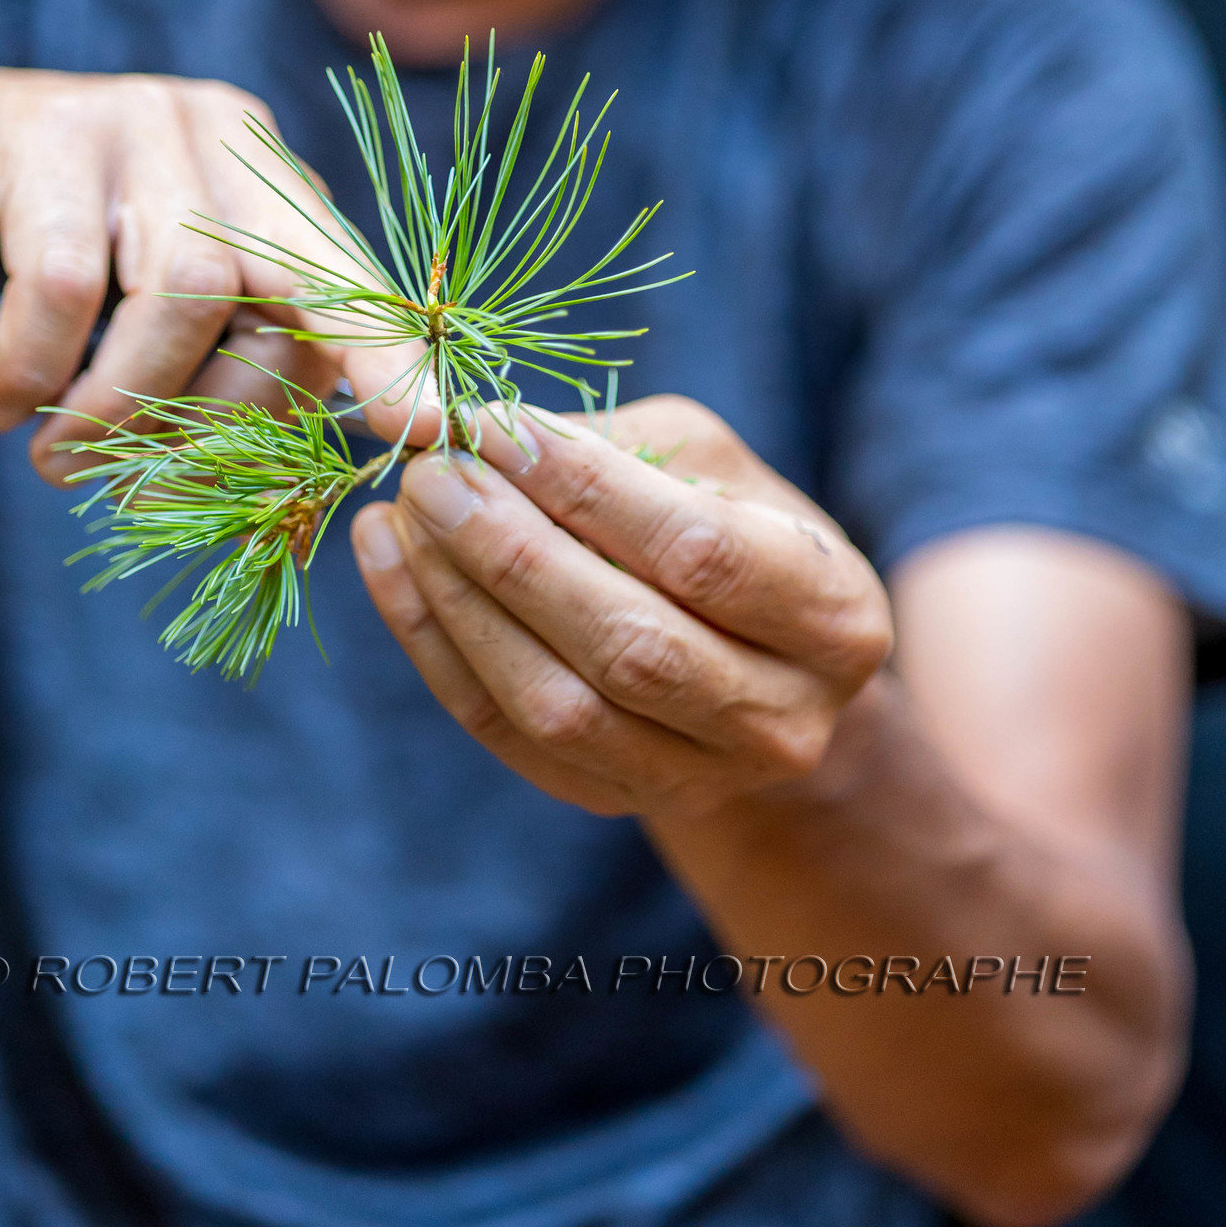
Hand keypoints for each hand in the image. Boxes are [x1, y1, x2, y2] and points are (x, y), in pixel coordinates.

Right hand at [0, 26, 426, 477]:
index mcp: (266, 177)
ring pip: (182, 292)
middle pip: (277, 289)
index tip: (432, 432)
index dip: (389, 356)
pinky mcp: (48, 132)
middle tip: (134, 481)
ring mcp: (138, 119)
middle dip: (227, 411)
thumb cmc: (32, 258)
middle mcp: (222, 133)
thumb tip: (274, 492)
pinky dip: (32, 367)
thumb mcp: (138, 306)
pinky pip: (66, 282)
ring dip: (119, 406)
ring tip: (57, 455)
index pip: (351, 273)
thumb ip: (214, 362)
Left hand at [351, 395, 891, 818]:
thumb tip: (472, 425)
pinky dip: (436, 647)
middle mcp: (783, 719)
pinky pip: (506, 736)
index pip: (702, 553)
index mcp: (833, 616)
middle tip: (432, 475)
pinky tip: (391, 567)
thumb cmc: (726, 519)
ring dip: (460, 604)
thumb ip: (602, 440)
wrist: (748, 656)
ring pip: (559, 709)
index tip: (498, 427)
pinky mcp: (614, 801)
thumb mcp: (701, 457)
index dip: (590, 490)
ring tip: (401, 517)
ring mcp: (700, 779)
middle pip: (629, 644)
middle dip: (513, 552)